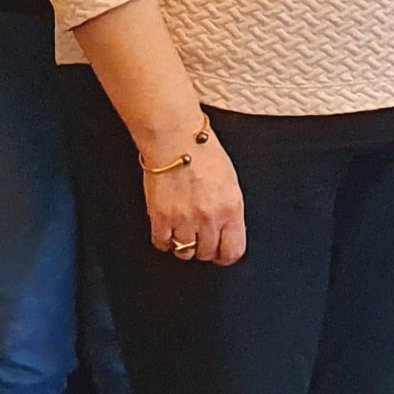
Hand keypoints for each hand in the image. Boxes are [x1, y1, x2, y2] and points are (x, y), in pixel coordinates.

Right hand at [143, 131, 246, 265]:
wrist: (175, 138)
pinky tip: (167, 228)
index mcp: (231, 208)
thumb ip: (230, 211)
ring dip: (183, 244)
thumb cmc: (203, 153)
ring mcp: (184, 219)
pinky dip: (164, 240)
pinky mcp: (160, 217)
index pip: (233, 251)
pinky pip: (162, 243)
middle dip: (204, 247)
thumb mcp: (230, 183)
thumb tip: (227, 232)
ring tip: (183, 229)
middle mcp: (209, 217)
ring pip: (184, 252)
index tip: (221, 252)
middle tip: (199, 235)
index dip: (226, 255)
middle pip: (207, 253)